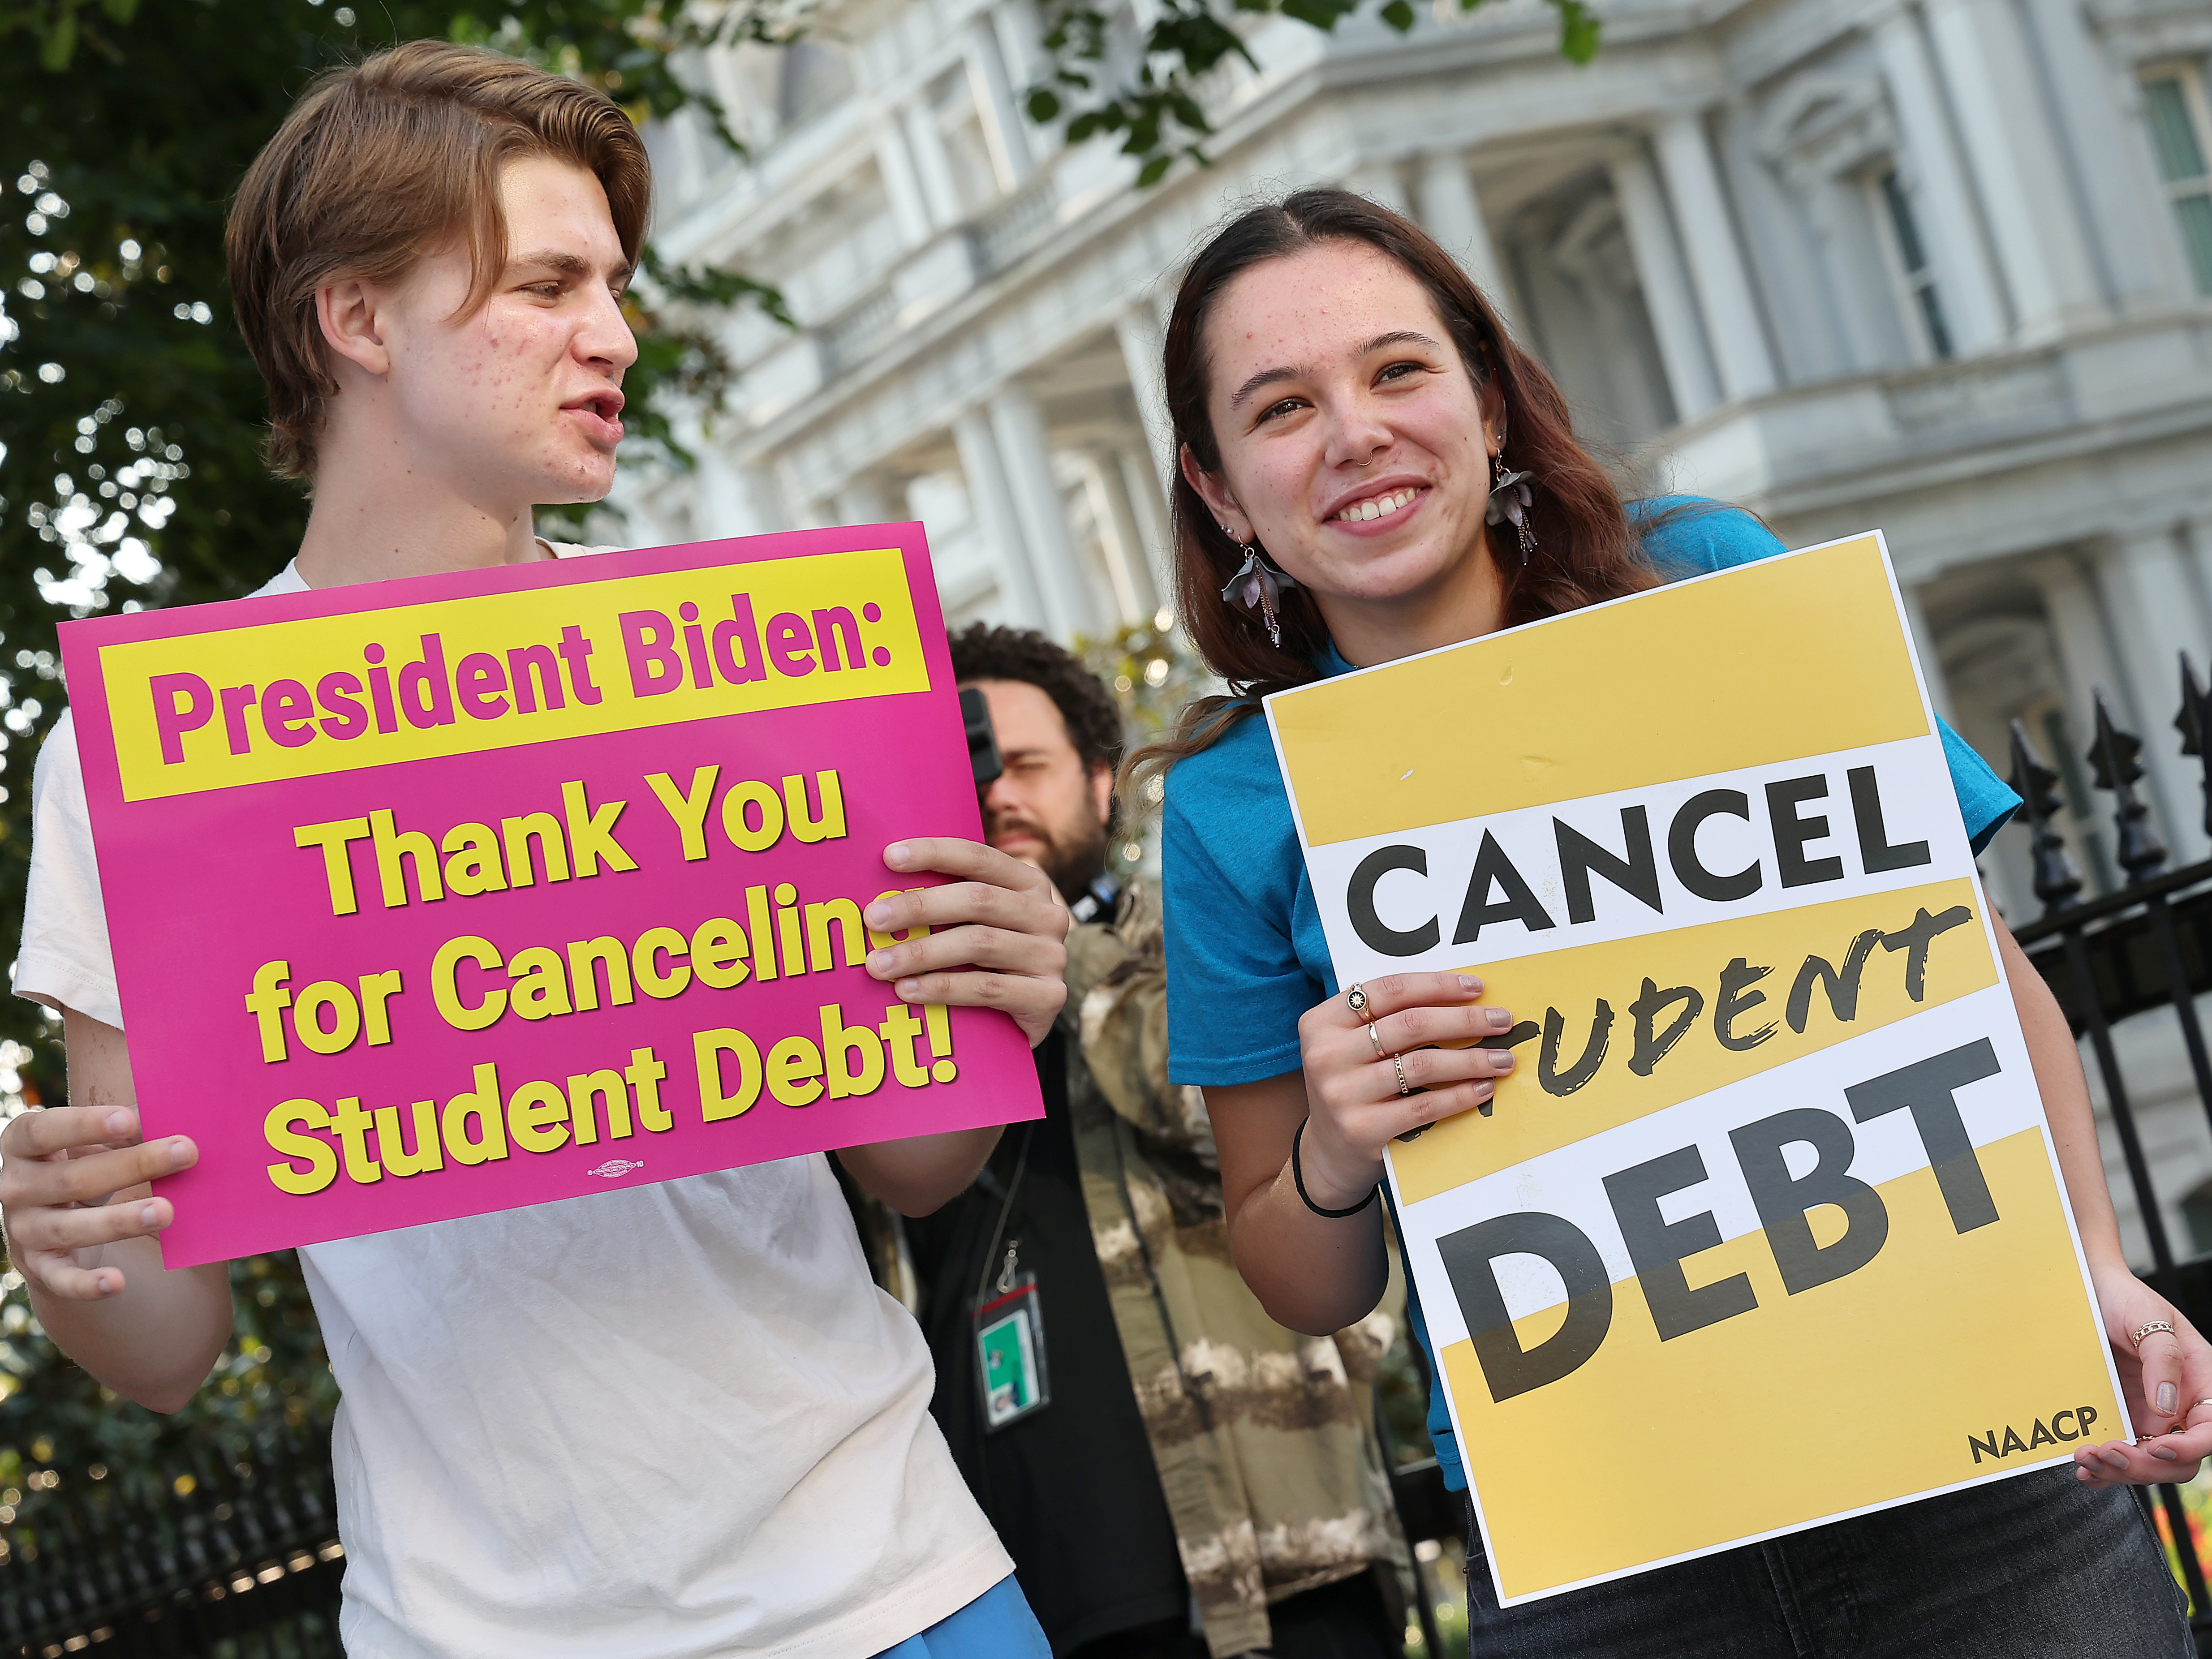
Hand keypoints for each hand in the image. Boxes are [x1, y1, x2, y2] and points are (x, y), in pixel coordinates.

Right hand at [0, 1105, 195, 1300]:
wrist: (56, 1221)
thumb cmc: (87, 1163)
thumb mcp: (99, 1143)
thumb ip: (130, 1128)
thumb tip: (179, 1117)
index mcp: (23, 1144)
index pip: (44, 1130)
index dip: (84, 1125)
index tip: (130, 1119)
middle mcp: (16, 1187)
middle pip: (73, 1178)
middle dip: (133, 1165)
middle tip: (187, 1151)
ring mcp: (25, 1229)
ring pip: (71, 1227)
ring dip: (120, 1221)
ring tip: (166, 1211)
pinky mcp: (40, 1267)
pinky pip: (61, 1279)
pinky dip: (86, 1283)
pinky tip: (116, 1283)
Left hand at [863, 838, 1069, 1047]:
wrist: (1022, 1024)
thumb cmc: (986, 964)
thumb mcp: (974, 926)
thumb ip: (946, 905)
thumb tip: (879, 894)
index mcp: (1029, 884)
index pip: (979, 858)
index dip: (934, 853)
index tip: (889, 857)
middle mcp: (1047, 914)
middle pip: (977, 899)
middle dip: (918, 907)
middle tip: (873, 919)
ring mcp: (1051, 956)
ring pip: (978, 943)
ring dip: (921, 952)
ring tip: (879, 964)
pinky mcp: (1047, 997)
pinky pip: (985, 988)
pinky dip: (941, 988)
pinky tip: (906, 991)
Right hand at [1294, 971, 1515, 1208]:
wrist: (1328, 1153)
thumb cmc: (1351, 1087)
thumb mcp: (1350, 1046)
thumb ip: (1387, 1020)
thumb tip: (1461, 1000)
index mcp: (1322, 1022)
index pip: (1389, 990)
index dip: (1437, 985)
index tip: (1477, 987)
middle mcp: (1327, 1055)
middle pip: (1411, 1024)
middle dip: (1465, 1020)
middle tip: (1501, 1020)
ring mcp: (1342, 1094)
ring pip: (1422, 1065)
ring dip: (1471, 1059)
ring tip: (1502, 1058)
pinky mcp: (1362, 1129)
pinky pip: (1424, 1106)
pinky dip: (1460, 1095)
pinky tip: (1483, 1088)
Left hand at [2073, 1263, 2211, 1486]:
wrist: (2089, 1290)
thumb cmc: (2128, 1299)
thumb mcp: (2150, 1319)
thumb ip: (2164, 1360)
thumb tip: (2167, 1407)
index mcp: (2201, 1385)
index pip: (2210, 1431)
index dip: (2190, 1448)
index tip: (2158, 1448)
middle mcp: (2178, 1408)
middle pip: (2177, 1459)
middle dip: (2145, 1465)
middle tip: (2107, 1452)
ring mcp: (2148, 1417)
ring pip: (2146, 1464)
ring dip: (2119, 1470)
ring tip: (2087, 1459)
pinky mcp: (2119, 1419)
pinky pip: (2119, 1455)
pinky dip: (2104, 1470)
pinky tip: (2086, 1470)